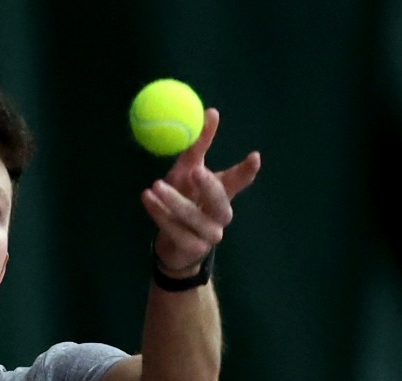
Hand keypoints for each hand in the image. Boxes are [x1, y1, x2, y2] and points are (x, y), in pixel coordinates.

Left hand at [141, 108, 261, 274]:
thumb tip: (212, 111)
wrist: (172, 245)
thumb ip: (198, 145)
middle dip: (209, 187)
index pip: (239, 181)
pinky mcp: (192, 248)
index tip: (254, 156)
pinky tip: (147, 198)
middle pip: (221, 202)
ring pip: (193, 217)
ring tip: (155, 185)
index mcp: (223, 194)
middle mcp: (221, 215)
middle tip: (196, 171)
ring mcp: (209, 234)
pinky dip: (159, 213)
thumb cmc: (182, 200)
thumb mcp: (186, 170)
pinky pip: (174, 229)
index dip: (247, 171)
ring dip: (173, 201)